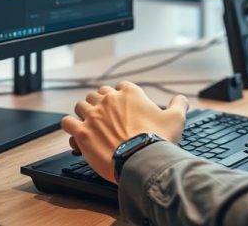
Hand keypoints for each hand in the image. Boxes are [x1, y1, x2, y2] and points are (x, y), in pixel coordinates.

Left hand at [61, 82, 188, 182]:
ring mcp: (93, 115)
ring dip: (84, 112)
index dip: (122, 95)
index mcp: (130, 93)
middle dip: (101, 102)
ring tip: (89, 123)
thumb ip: (179, 104)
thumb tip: (181, 98)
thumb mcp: (176, 119)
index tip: (124, 106)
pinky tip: (75, 133)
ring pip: (81, 105)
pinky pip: (67, 122)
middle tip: (106, 116)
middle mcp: (109, 100)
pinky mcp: (82, 132)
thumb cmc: (158, 139)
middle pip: (98, 93)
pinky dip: (70, 126)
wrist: (141, 160)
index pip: (121, 86)